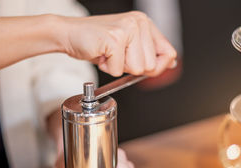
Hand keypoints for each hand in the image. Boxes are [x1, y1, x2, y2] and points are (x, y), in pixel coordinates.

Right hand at [60, 11, 176, 76]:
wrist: (69, 34)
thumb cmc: (97, 42)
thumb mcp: (128, 46)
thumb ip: (149, 52)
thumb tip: (171, 62)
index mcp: (144, 22)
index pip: (168, 52)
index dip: (159, 67)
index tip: (146, 69)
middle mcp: (139, 23)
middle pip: (151, 66)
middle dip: (132, 68)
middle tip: (117, 55)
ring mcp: (127, 29)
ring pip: (137, 69)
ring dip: (119, 68)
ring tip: (109, 54)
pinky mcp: (115, 39)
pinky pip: (119, 70)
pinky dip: (108, 68)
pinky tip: (101, 55)